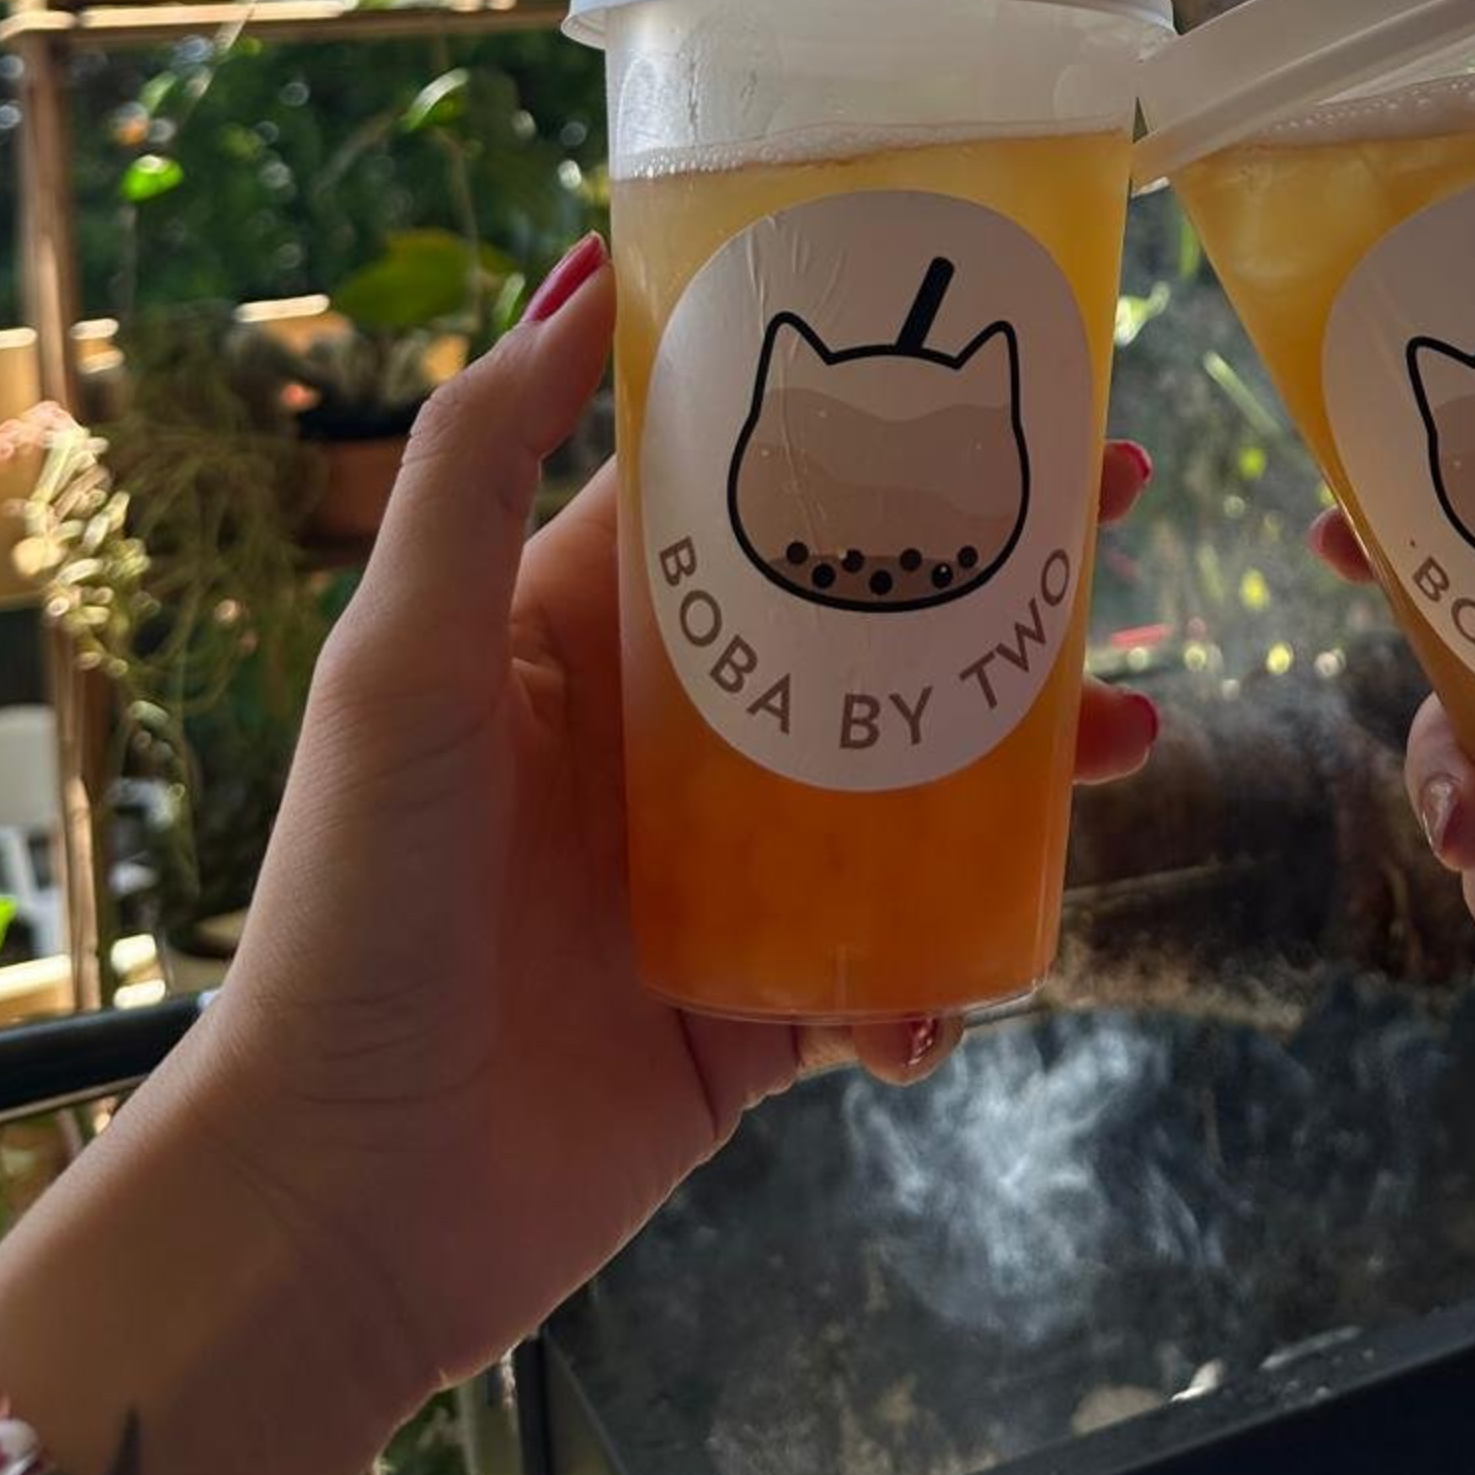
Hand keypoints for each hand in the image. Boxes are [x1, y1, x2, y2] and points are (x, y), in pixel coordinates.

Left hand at [0, 239, 1157, 1474]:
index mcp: (589, 633)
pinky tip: (954, 990)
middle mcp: (669, 738)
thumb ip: (478, 462)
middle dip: (998, 570)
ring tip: (1126, 735)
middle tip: (1122, 515)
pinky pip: (895, 964)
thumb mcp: (404, 655)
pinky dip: (944, 972)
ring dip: (1027, 760)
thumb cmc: (359, 901)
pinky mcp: (760, 1009)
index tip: (991, 367)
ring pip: (918, 784)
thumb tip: (576, 277)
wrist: (347, 1196)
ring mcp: (725, 875)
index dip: (874, 423)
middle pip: (870, 619)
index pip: (754, 490)